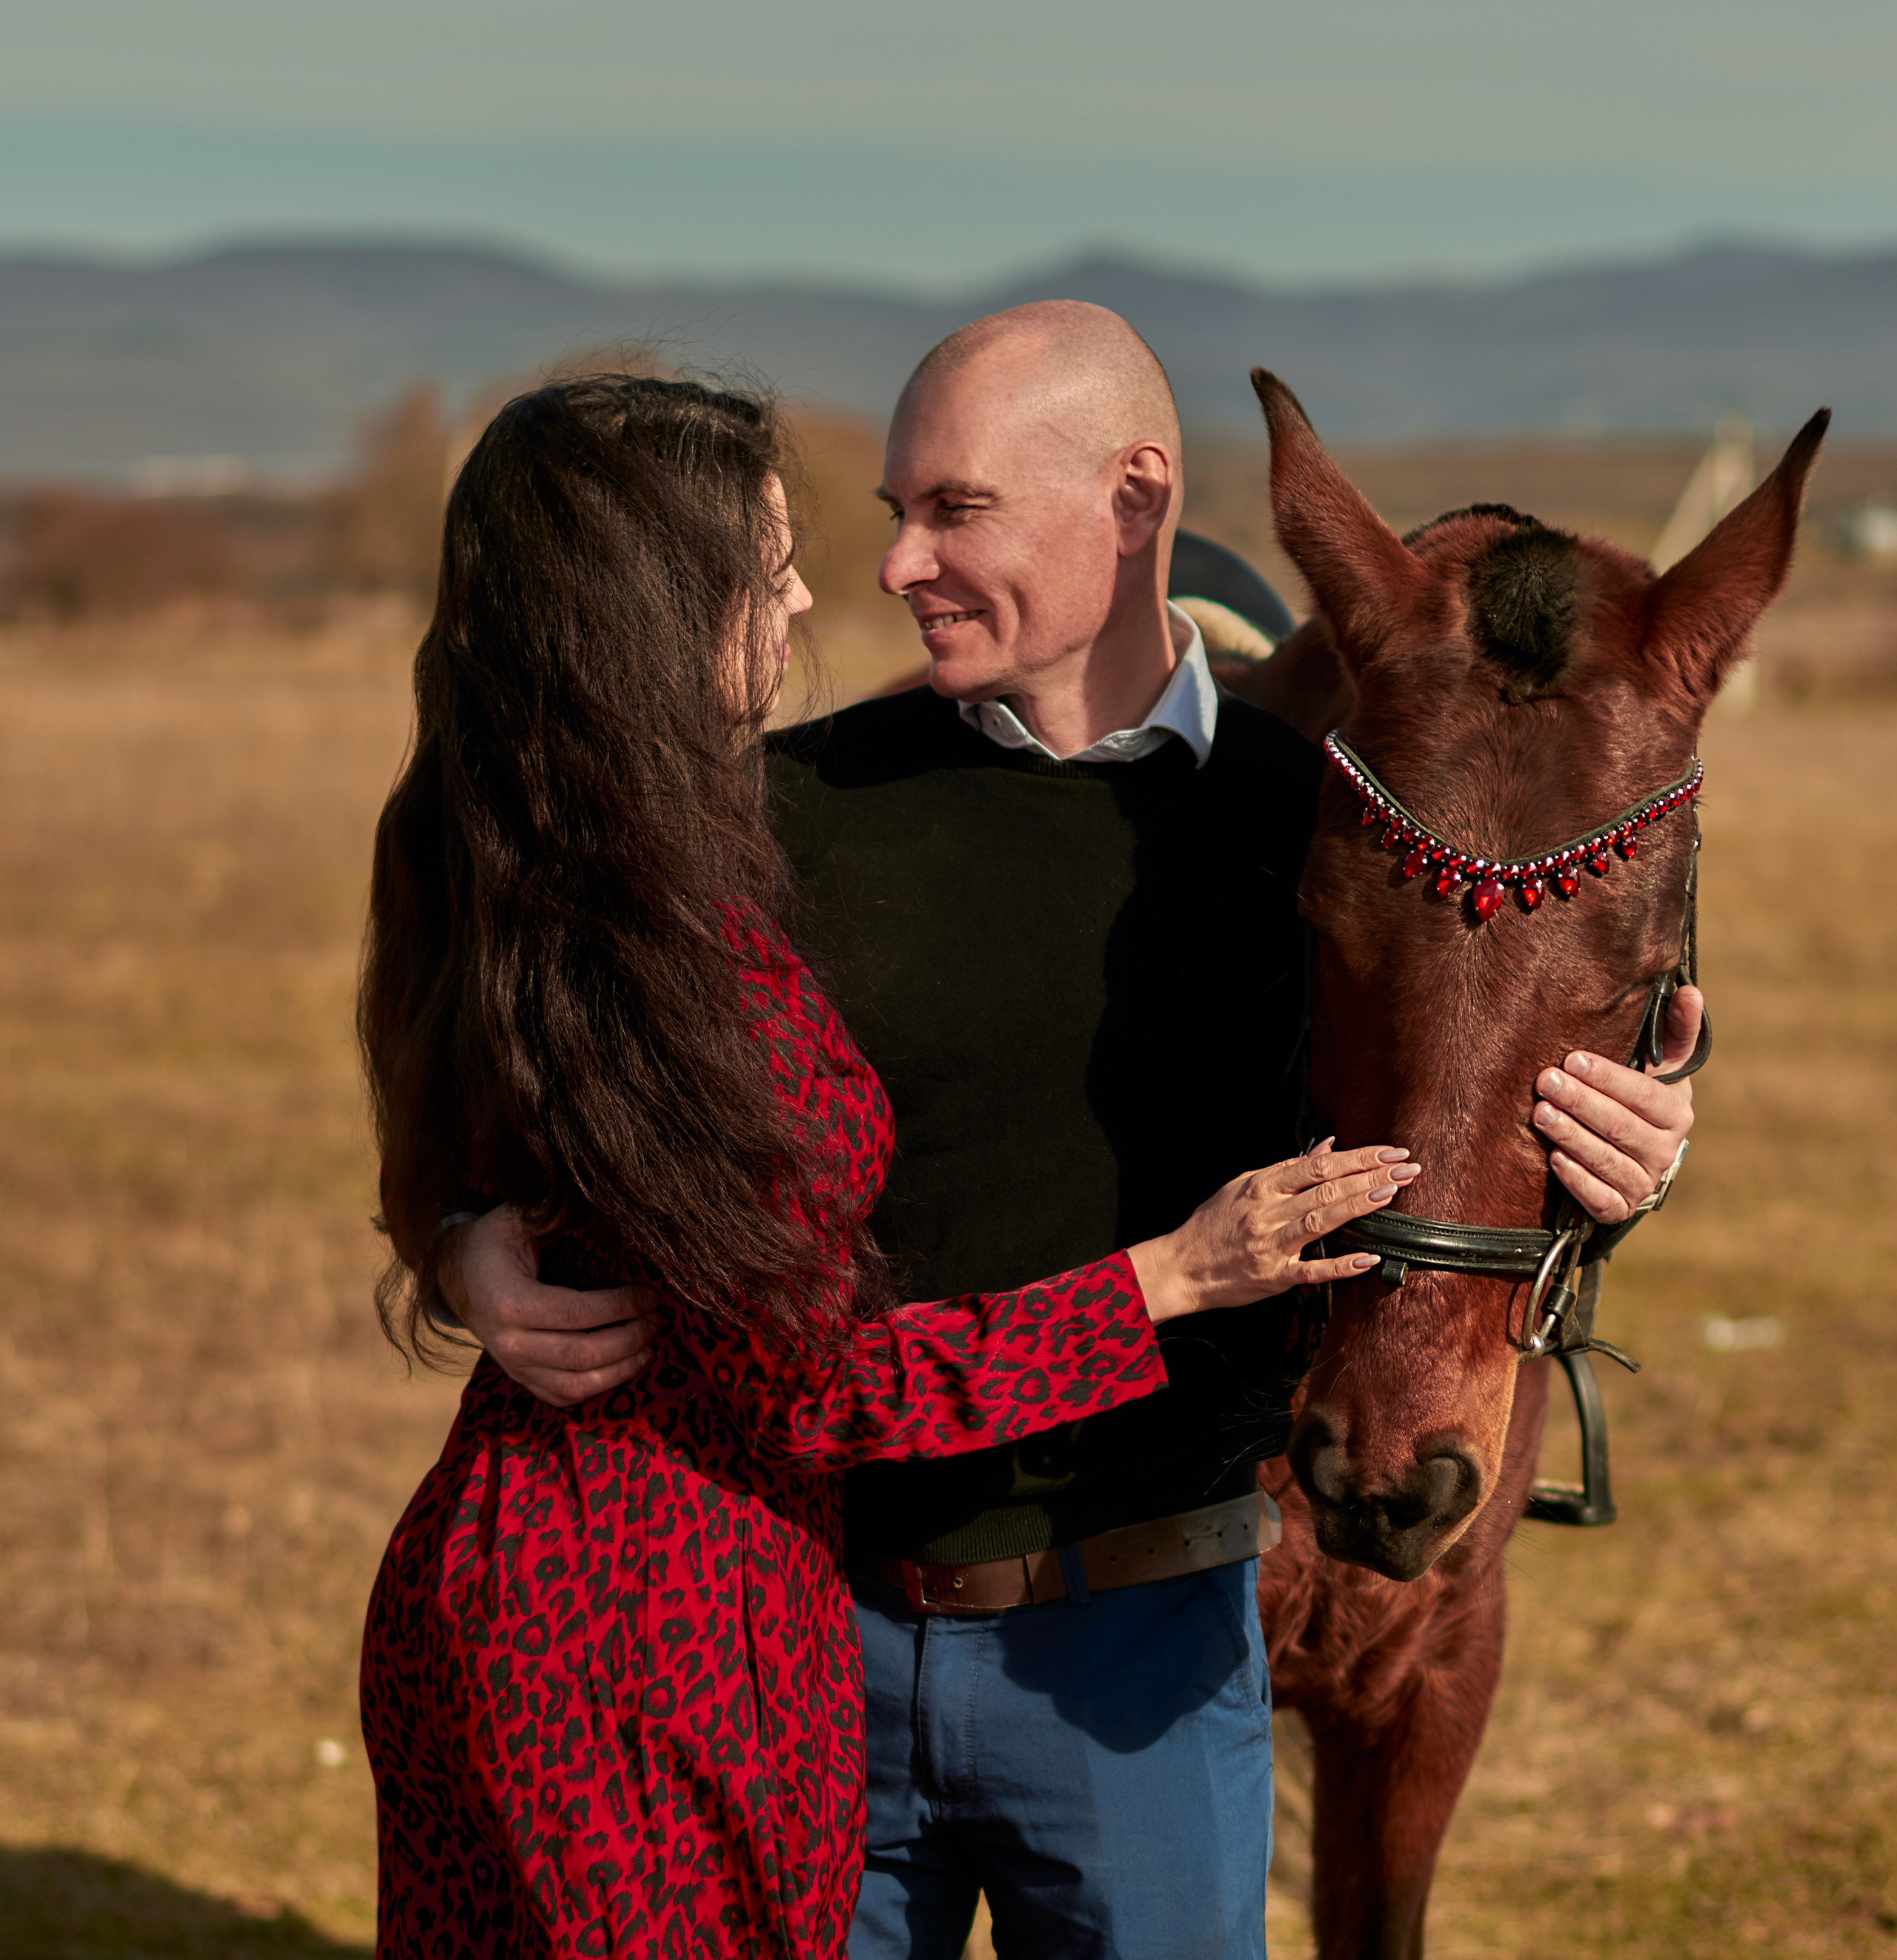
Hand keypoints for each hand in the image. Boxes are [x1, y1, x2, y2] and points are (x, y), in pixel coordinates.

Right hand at [441, 1204, 661, 1407]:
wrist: (457, 1277)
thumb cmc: (492, 1243)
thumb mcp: (514, 1219)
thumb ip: (553, 1212)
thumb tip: (602, 1202)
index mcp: (509, 1303)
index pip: (577, 1313)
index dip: (621, 1306)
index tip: (650, 1294)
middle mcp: (510, 1344)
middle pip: (583, 1355)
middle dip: (630, 1338)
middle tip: (658, 1318)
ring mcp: (515, 1368)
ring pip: (577, 1385)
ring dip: (622, 1368)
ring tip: (650, 1344)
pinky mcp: (522, 1380)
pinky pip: (565, 1396)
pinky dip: (600, 1385)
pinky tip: (625, 1363)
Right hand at [1128, 1142, 1420, 1320]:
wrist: (1182, 1266)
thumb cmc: (1212, 1225)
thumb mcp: (1243, 1186)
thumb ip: (1286, 1168)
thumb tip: (1325, 1148)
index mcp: (1262, 1186)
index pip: (1318, 1165)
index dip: (1358, 1157)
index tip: (1389, 1152)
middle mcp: (1268, 1212)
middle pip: (1326, 1189)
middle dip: (1370, 1176)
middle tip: (1406, 1168)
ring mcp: (1272, 1245)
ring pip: (1321, 1221)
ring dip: (1358, 1206)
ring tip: (1390, 1194)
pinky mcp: (1274, 1277)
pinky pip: (1312, 1271)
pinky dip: (1341, 1265)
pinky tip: (1368, 1258)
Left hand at [1533, 984, 1700, 1223]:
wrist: (1633, 1156)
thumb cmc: (1640, 1098)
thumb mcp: (1660, 1065)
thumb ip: (1674, 1031)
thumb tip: (1689, 991)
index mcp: (1676, 1112)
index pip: (1643, 1094)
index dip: (1608, 1078)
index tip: (1572, 1060)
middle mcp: (1665, 1150)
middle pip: (1621, 1126)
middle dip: (1581, 1102)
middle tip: (1545, 1082)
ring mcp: (1644, 1181)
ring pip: (1607, 1160)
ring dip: (1572, 1136)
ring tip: (1540, 1114)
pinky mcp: (1620, 1207)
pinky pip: (1600, 1198)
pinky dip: (1577, 1180)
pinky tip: (1554, 1159)